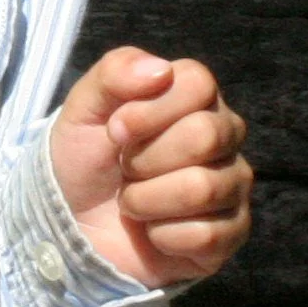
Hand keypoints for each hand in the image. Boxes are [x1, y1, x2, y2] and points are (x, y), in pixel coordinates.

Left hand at [48, 46, 251, 289]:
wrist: (75, 222)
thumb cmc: (87, 156)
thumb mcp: (84, 107)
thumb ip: (115, 72)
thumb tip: (161, 70)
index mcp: (195, 95)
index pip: (198, 85)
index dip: (149, 110)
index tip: (115, 130)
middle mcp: (224, 135)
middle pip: (205, 136)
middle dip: (145, 160)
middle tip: (125, 169)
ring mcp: (232, 184)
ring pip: (203, 189)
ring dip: (147, 200)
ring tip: (133, 201)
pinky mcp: (233, 232)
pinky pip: (207, 235)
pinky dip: (162, 236)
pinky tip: (153, 229)